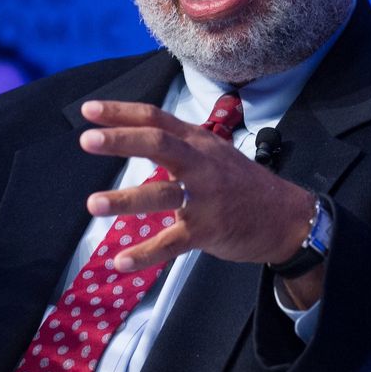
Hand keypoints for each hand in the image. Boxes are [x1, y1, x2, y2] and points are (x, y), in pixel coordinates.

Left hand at [79, 100, 314, 273]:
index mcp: (198, 142)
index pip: (156, 118)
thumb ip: (179, 144)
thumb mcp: (214, 153)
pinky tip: (121, 261)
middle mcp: (200, 164)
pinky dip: (145, 254)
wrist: (284, 217)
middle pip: (159, 144)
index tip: (89, 109)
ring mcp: (205, 198)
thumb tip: (137, 134)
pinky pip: (172, 243)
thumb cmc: (242, 184)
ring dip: (125, 199)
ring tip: (93, 204)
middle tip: (86, 140)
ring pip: (161, 194)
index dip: (122, 113)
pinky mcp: (207, 230)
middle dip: (121, 141)